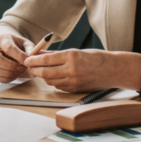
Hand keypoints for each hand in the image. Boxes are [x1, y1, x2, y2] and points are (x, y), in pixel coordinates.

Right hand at [0, 34, 34, 82]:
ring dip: (9, 73)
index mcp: (3, 40)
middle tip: (22, 67)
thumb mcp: (26, 43)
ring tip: (19, 71)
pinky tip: (14, 75)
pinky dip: (6, 78)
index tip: (27, 61)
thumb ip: (30, 49)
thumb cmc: (19, 46)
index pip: (8, 48)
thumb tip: (32, 57)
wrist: (12, 48)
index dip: (19, 56)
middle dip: (10, 66)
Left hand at [24, 49, 140, 92]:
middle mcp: (71, 69)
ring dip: (44, 76)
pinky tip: (54, 77)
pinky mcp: (75, 89)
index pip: (46, 59)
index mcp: (72, 56)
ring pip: (50, 81)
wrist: (113, 70)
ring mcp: (73, 81)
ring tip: (41, 71)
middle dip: (35, 70)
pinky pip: (59, 86)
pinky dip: (54, 82)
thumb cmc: (96, 58)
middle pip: (45, 72)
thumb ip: (58, 54)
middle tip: (30, 66)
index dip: (34, 60)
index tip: (27, 59)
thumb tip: (41, 53)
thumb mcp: (77, 51)